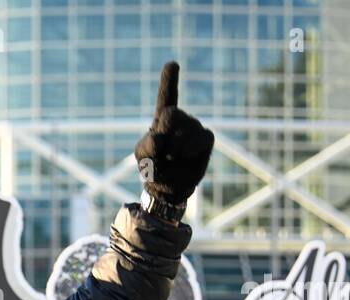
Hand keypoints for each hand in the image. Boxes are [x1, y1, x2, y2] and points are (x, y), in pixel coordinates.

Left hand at [133, 62, 214, 206]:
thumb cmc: (153, 167)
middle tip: (162, 152)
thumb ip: (147, 146)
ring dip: (175, 149)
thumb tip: (160, 140)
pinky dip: (191, 149)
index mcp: (162, 119)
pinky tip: (185, 156)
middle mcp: (180, 119)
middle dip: (165, 133)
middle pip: (173, 113)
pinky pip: (202, 137)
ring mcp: (195, 127)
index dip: (169, 80)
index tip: (173, 63)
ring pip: (187, 129)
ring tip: (172, 158)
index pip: (167, 96)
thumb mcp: (143, 157)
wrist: (168, 186)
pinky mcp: (206, 138)